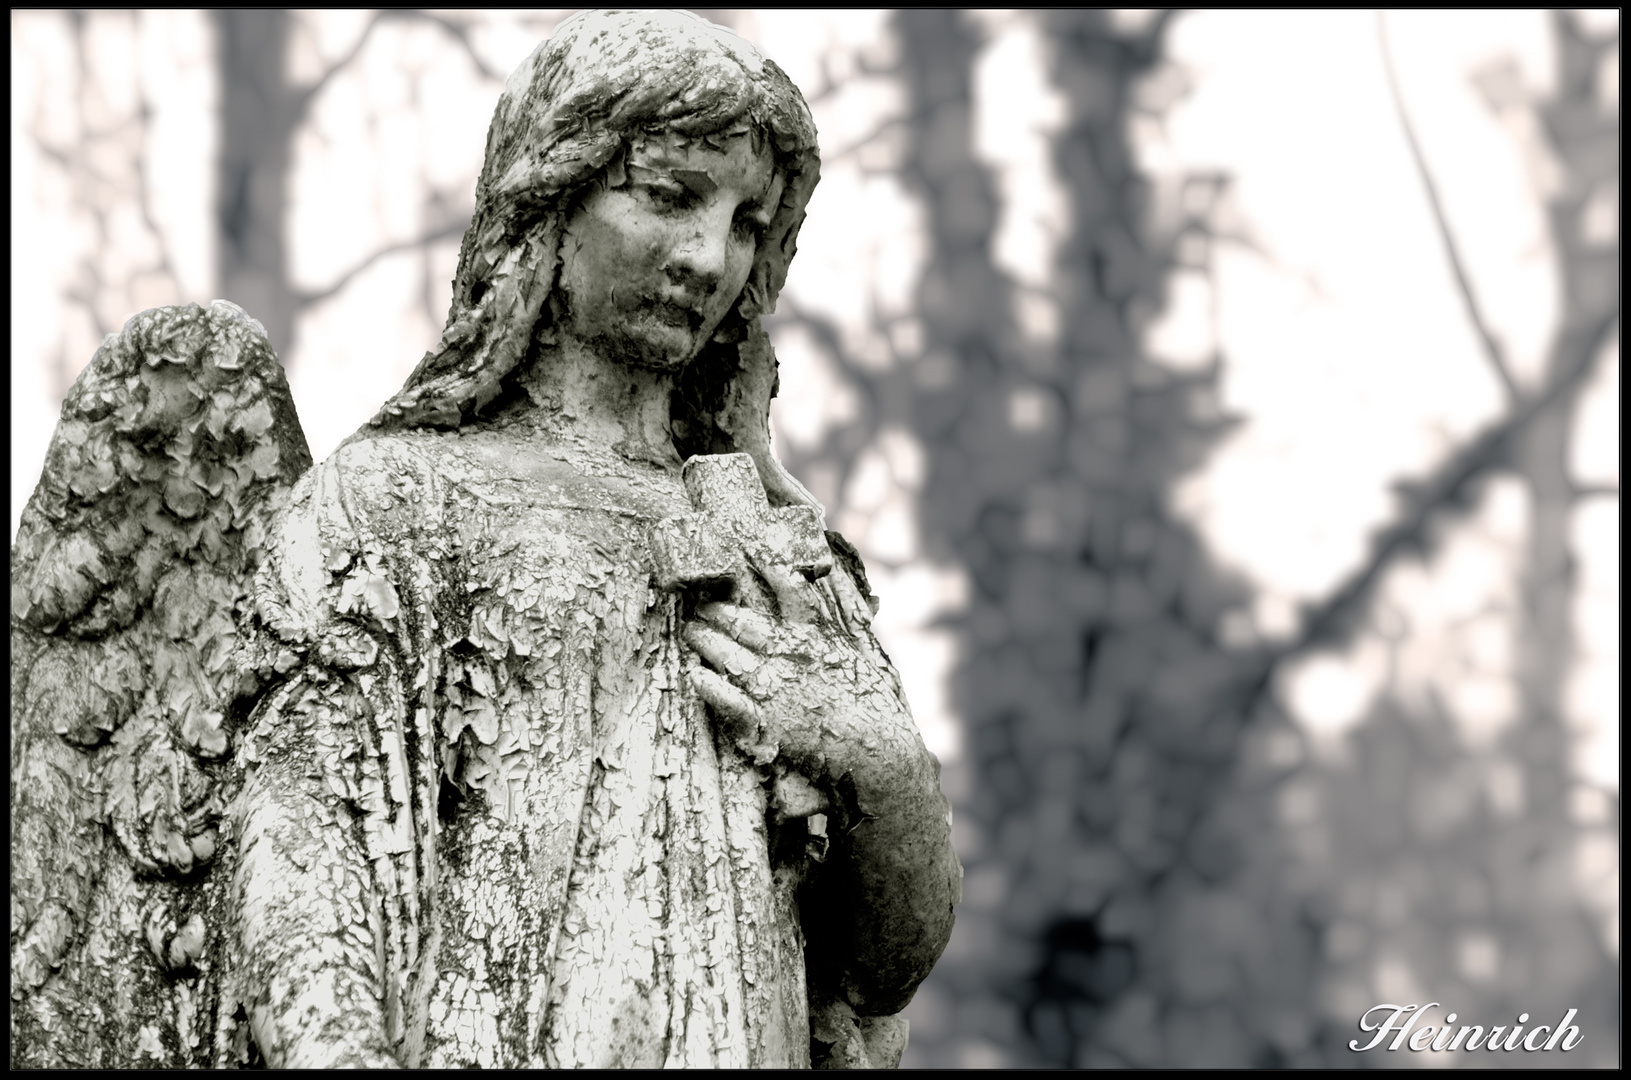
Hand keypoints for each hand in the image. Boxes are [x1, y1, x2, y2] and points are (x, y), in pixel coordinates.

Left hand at [681, 585, 915, 782]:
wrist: (880, 754)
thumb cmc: (877, 705)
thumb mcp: (868, 654)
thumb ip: (851, 617)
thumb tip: (844, 580)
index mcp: (817, 637)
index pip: (791, 592)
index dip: (769, 568)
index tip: (750, 552)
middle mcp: (791, 657)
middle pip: (743, 622)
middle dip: (716, 610)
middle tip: (700, 603)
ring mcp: (775, 689)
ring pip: (727, 655)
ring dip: (703, 640)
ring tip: (690, 631)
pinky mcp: (765, 723)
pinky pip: (726, 699)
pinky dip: (708, 685)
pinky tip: (694, 674)